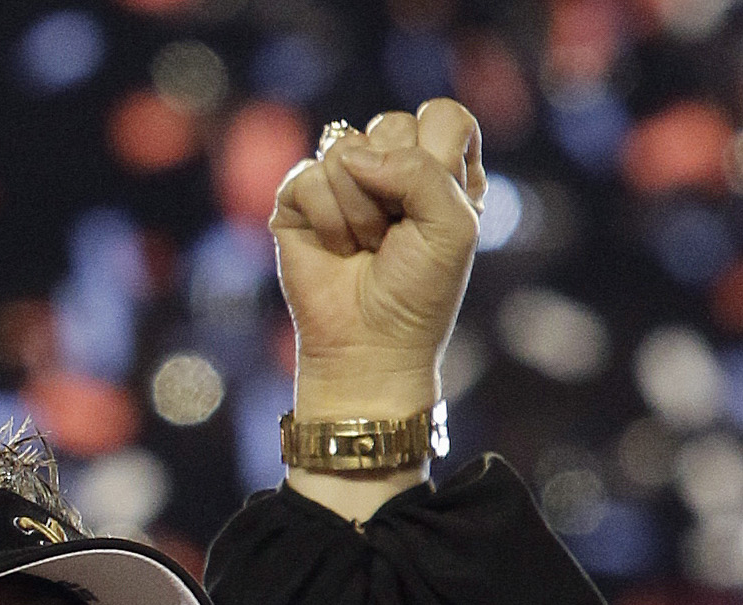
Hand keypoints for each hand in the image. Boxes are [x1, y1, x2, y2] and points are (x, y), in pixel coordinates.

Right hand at [272, 100, 483, 414]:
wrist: (369, 344)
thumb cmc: (419, 290)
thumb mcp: (452, 225)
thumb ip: (422, 170)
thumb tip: (351, 156)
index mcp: (439, 167)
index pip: (442, 115)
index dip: (438, 154)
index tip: (435, 205)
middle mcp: (389, 168)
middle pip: (392, 125)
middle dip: (396, 186)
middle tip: (395, 233)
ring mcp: (340, 182)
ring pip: (347, 149)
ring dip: (360, 211)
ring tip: (365, 246)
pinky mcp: (297, 202)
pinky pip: (309, 178)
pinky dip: (327, 220)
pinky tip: (335, 249)